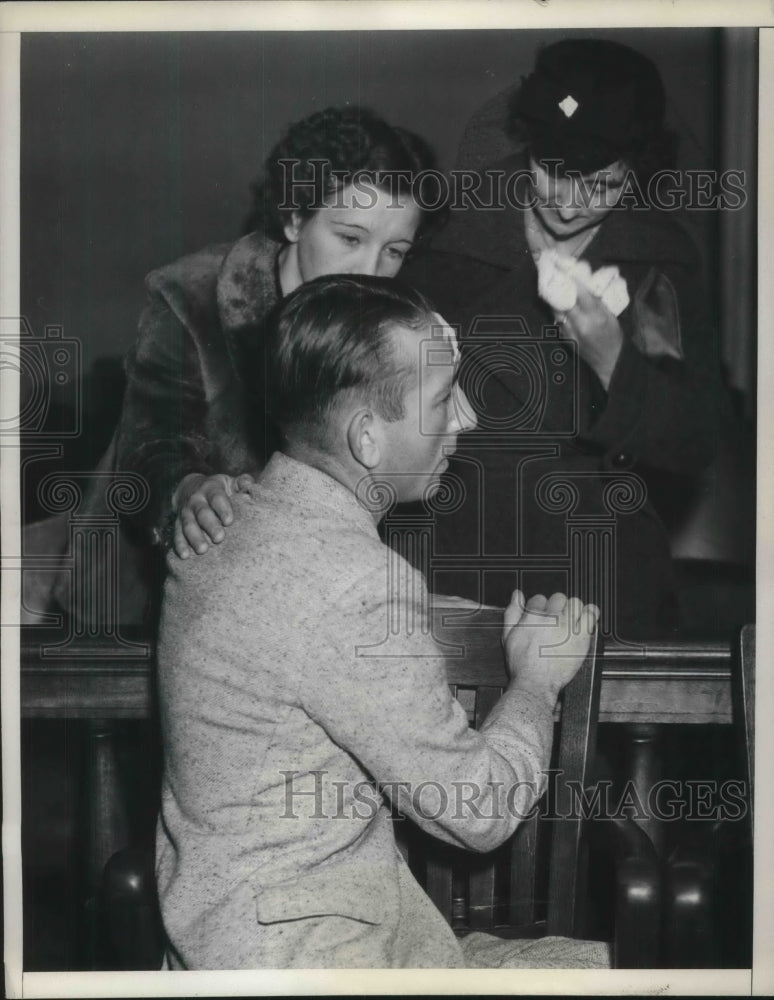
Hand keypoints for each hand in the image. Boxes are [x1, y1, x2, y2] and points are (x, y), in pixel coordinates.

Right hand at [172, 472, 254, 557]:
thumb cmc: (218, 489)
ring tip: (203, 550)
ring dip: (195, 538)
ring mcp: (186, 512)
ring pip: (189, 525)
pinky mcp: (178, 523)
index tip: (229, 521)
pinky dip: (180, 545)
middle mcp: (196, 500)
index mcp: (211, 489)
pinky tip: (185, 556)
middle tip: (219, 538)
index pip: (217, 498)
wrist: (189, 487)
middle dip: (210, 526)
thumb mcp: (229, 482)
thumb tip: (249, 483)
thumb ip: (242, 482)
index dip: (222, 509)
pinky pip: (177, 534)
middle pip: (202, 513)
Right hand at [502, 591, 598, 707]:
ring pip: (576, 604)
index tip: (543, 616)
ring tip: (570, 621)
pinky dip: (591, 614)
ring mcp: (568, 627)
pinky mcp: (581, 637)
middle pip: (559, 598)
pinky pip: (591, 616)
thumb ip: (512, 612)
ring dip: (573, 610)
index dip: (541, 607)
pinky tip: (586, 619)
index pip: (540, 599)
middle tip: (556, 619)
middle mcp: (551, 618)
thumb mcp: (508, 636)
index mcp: (533, 616)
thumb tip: (517, 596)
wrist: (535, 682)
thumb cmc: (522, 664)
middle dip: (557, 607)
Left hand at [561, 280, 624, 389]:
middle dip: (558, 287)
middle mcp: (580, 324)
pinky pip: (558, 322)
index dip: (572, 279)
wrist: (609, 362)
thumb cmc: (614, 337)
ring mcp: (570, 333)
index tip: (564, 267)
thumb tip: (586, 287)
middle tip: (553, 274)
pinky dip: (557, 312)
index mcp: (595, 317)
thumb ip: (597, 302)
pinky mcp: (565, 339)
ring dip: (554, 299)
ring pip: (557, 311)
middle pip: (563, 301)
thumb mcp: (611, 317)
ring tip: (552, 287)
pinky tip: (557, 305)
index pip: (580, 293)